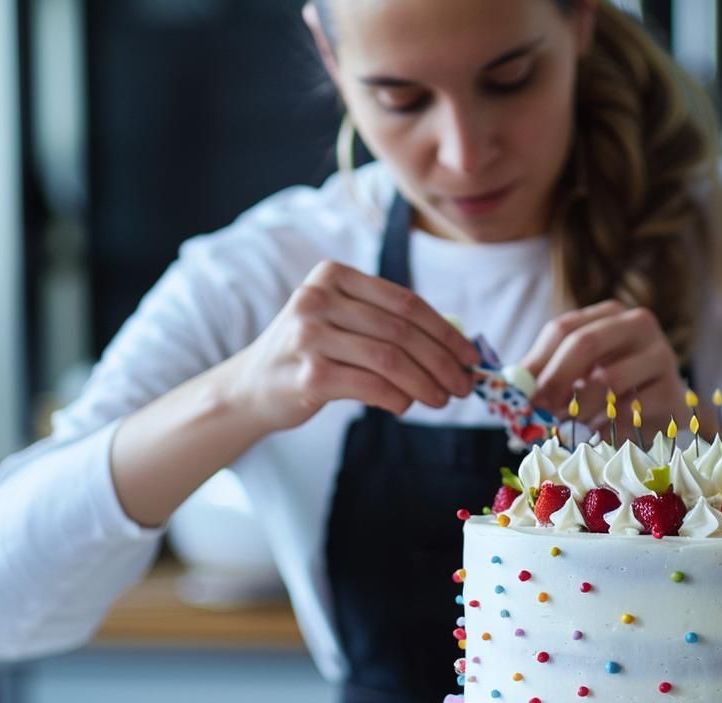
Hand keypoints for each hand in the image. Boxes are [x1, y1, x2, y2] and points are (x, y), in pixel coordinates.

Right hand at [229, 260, 480, 432]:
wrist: (250, 387)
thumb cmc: (310, 354)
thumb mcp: (341, 322)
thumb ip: (386, 324)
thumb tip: (455, 347)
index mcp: (333, 276)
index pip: (406, 303)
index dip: (446, 332)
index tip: (470, 356)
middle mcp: (318, 299)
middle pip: (402, 331)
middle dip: (442, 362)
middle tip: (464, 386)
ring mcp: (309, 335)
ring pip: (390, 359)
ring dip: (426, 383)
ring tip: (442, 400)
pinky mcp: (308, 374)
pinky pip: (370, 385)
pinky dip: (397, 398)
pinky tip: (404, 406)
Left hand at [521, 300, 710, 440]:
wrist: (663, 409)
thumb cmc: (612, 386)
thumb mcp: (578, 371)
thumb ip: (544, 372)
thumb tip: (508, 386)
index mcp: (608, 314)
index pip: (563, 328)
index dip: (538, 362)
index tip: (523, 394)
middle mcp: (638, 325)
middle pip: (586, 343)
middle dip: (556, 380)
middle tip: (541, 410)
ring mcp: (661, 356)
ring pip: (607, 380)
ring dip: (579, 409)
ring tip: (572, 422)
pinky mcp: (672, 392)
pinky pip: (627, 411)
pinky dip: (606, 426)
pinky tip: (602, 429)